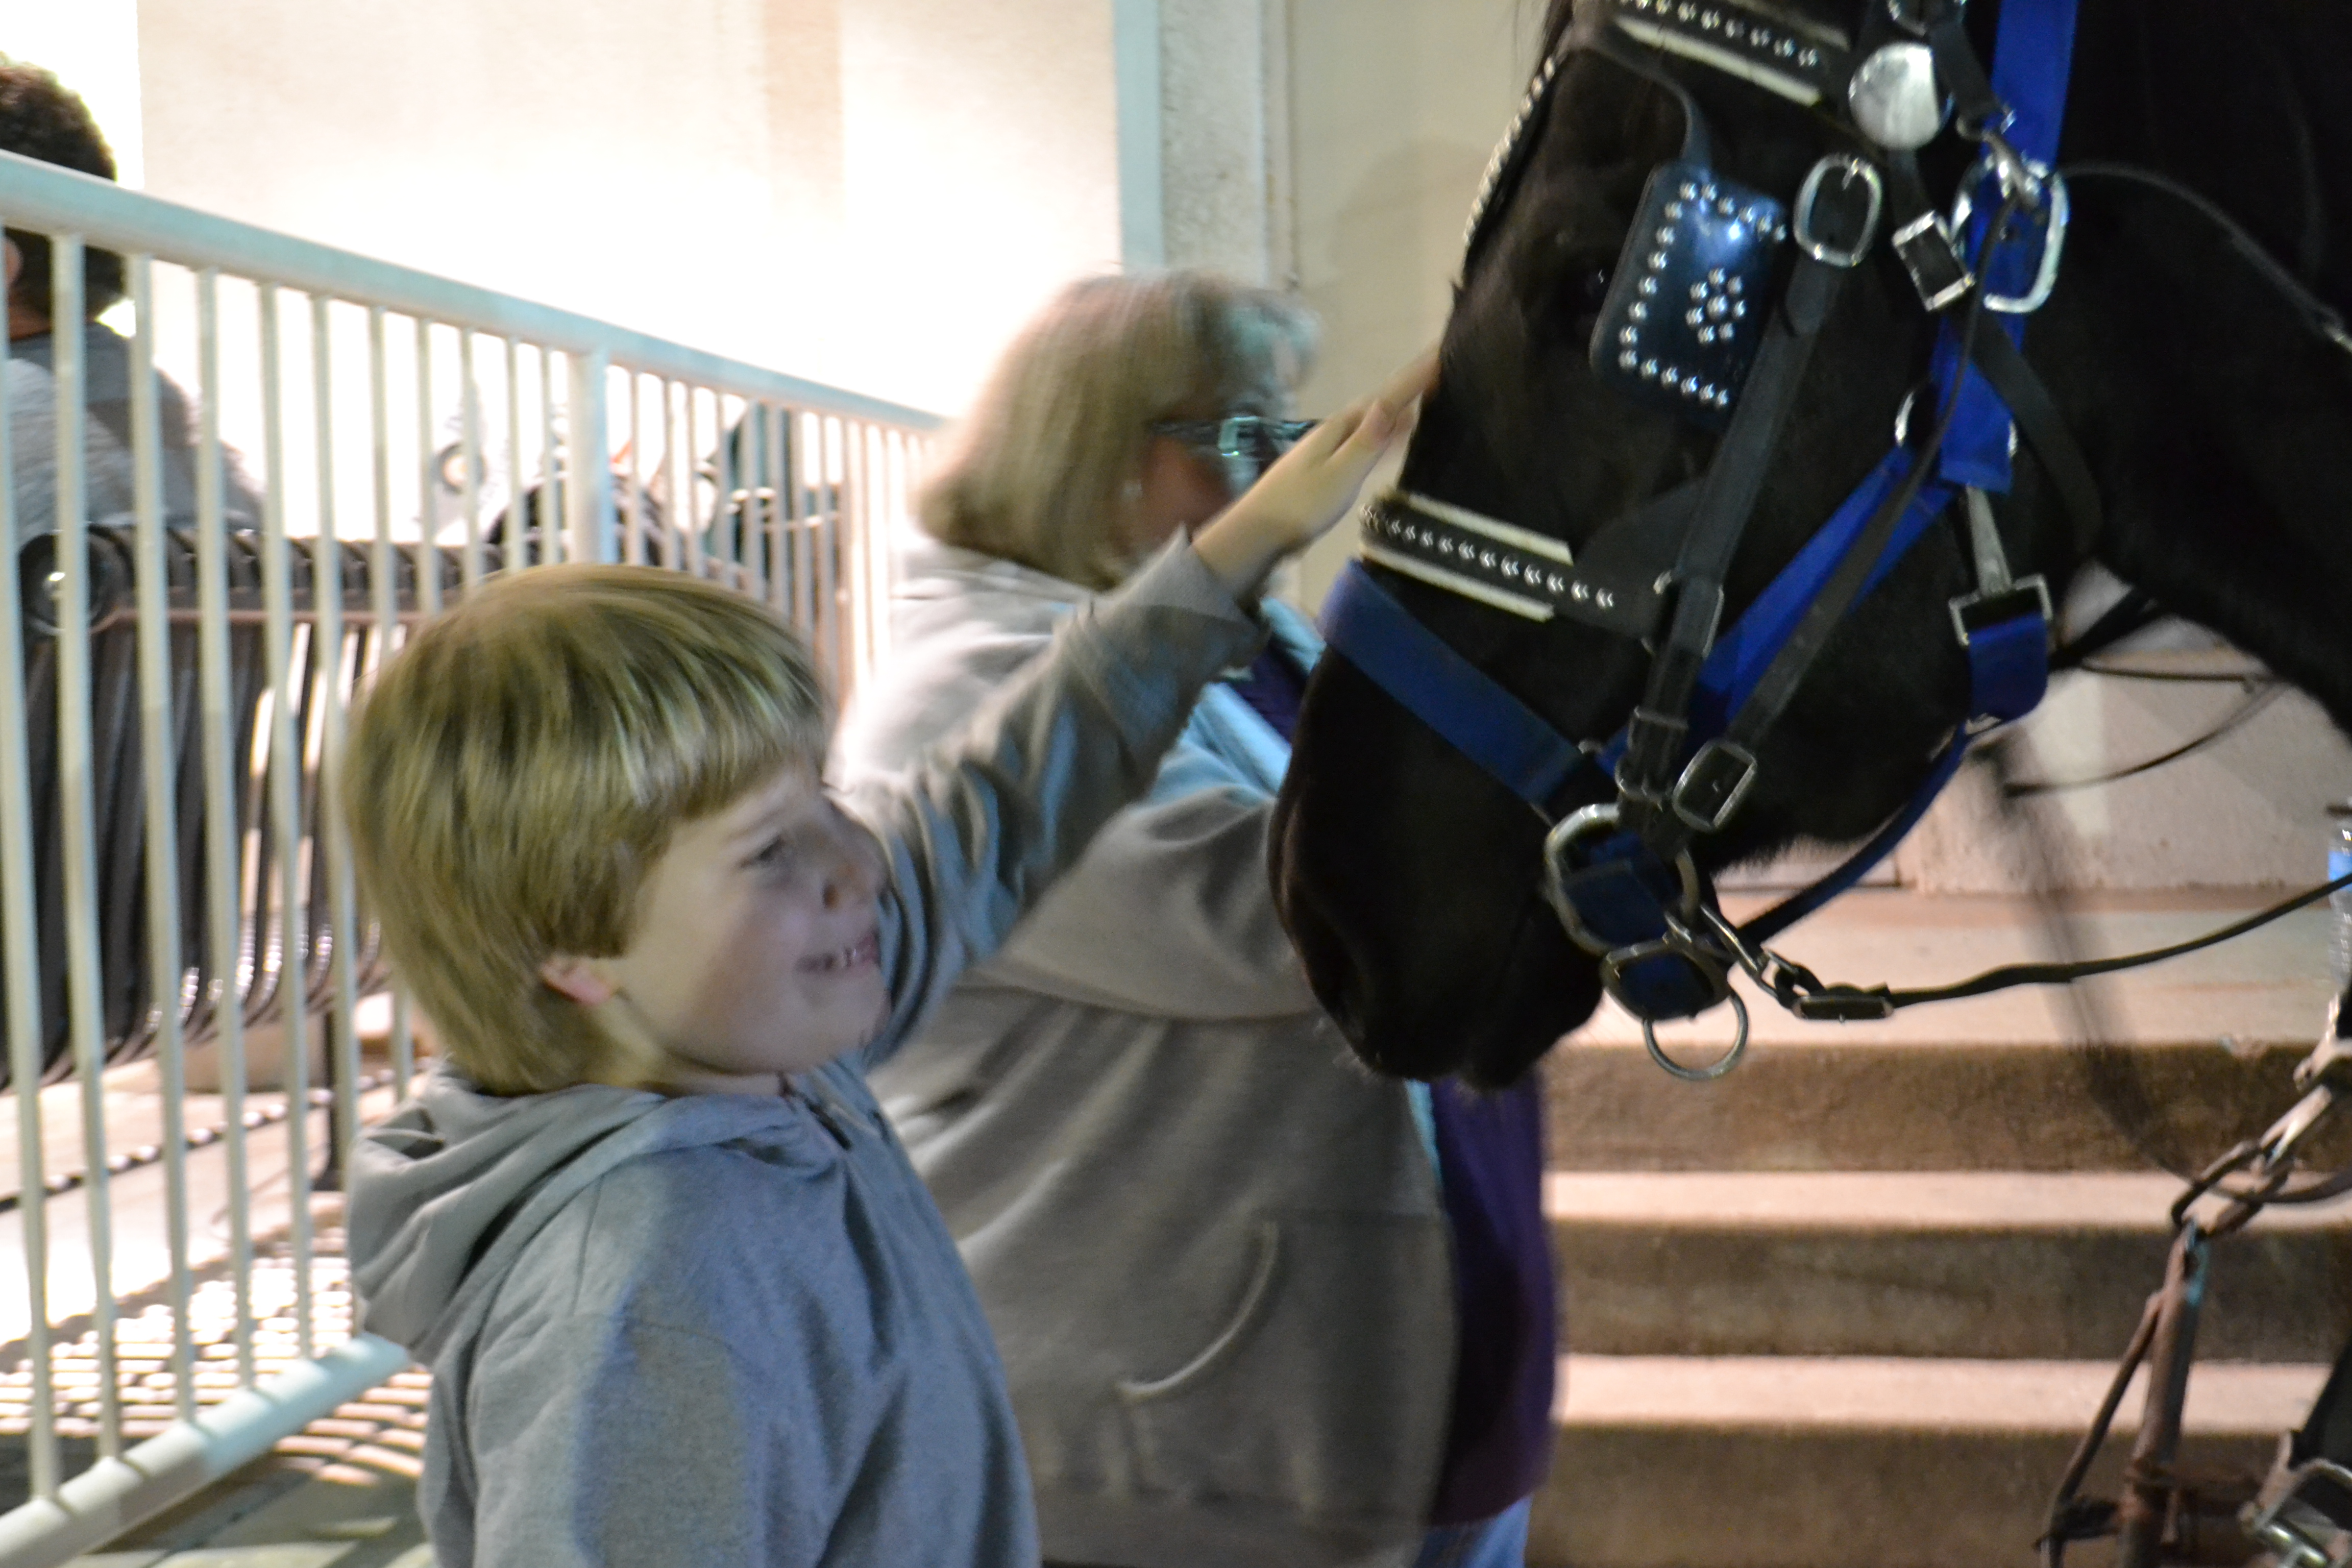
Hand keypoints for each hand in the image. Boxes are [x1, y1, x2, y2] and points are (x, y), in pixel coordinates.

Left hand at [1191, 348, 1436, 598]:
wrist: (1258, 532)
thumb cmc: (1300, 505)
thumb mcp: (1339, 475)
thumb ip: (1367, 442)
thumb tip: (1389, 403)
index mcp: (1341, 428)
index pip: (1386, 396)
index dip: (1415, 377)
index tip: (1442, 353)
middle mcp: (1336, 431)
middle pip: (1380, 402)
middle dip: (1409, 385)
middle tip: (1441, 367)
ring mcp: (1330, 449)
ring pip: (1373, 421)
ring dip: (1398, 408)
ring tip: (1426, 394)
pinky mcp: (1328, 469)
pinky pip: (1365, 442)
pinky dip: (1384, 435)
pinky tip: (1393, 437)